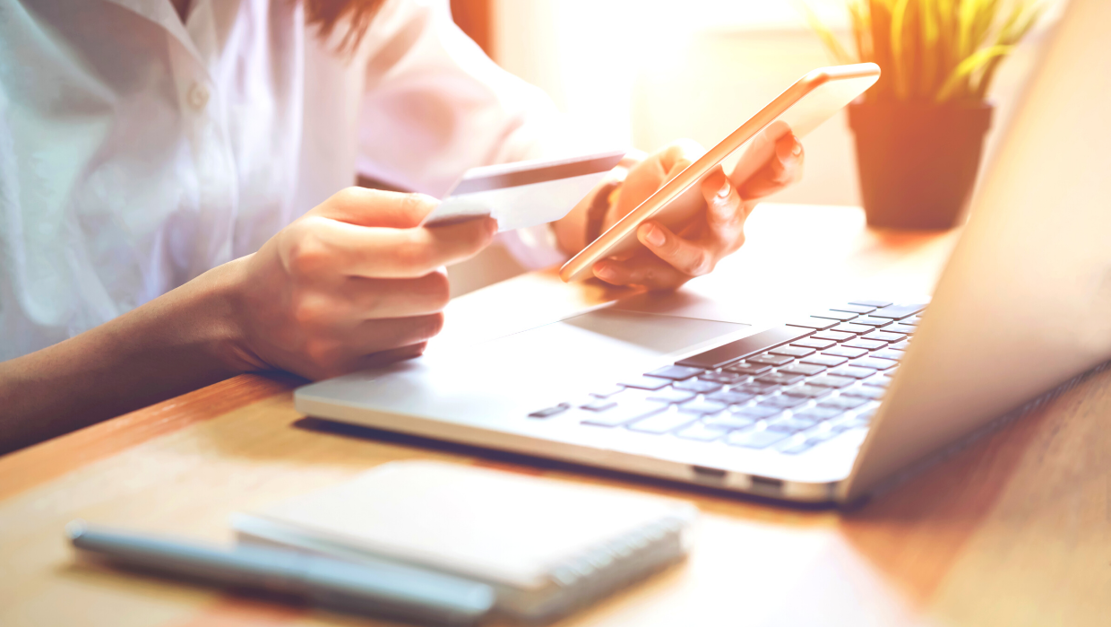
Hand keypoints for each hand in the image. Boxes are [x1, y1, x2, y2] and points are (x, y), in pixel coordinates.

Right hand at [229, 188, 495, 379]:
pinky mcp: (345, 375)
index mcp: (318, 251)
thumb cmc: (301, 253)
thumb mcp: (335, 211)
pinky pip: (413, 351)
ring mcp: (334, 345)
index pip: (413, 251)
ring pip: (431, 324)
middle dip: (438, 272)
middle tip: (416, 264)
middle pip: (432, 292)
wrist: (248, 314)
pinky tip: (377, 320)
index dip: (460, 238)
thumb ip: (396, 206)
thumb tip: (450, 215)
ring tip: (389, 292)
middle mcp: (323, 303)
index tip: (486, 226)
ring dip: (425, 304)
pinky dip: (409, 332)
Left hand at [591, 133, 803, 288]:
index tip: (787, 139)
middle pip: (733, 222)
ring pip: (693, 259)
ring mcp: (698, 258)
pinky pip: (646, 277)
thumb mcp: (672, 158)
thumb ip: (684, 156)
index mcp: (738, 196)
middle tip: (714, 184)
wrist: (625, 215)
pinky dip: (624, 271)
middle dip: (726, 203)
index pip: (773, 179)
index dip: (786, 162)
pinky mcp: (665, 278)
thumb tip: (691, 170)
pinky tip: (603, 264)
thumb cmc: (662, 185)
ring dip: (670, 245)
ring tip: (646, 228)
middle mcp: (725, 232)